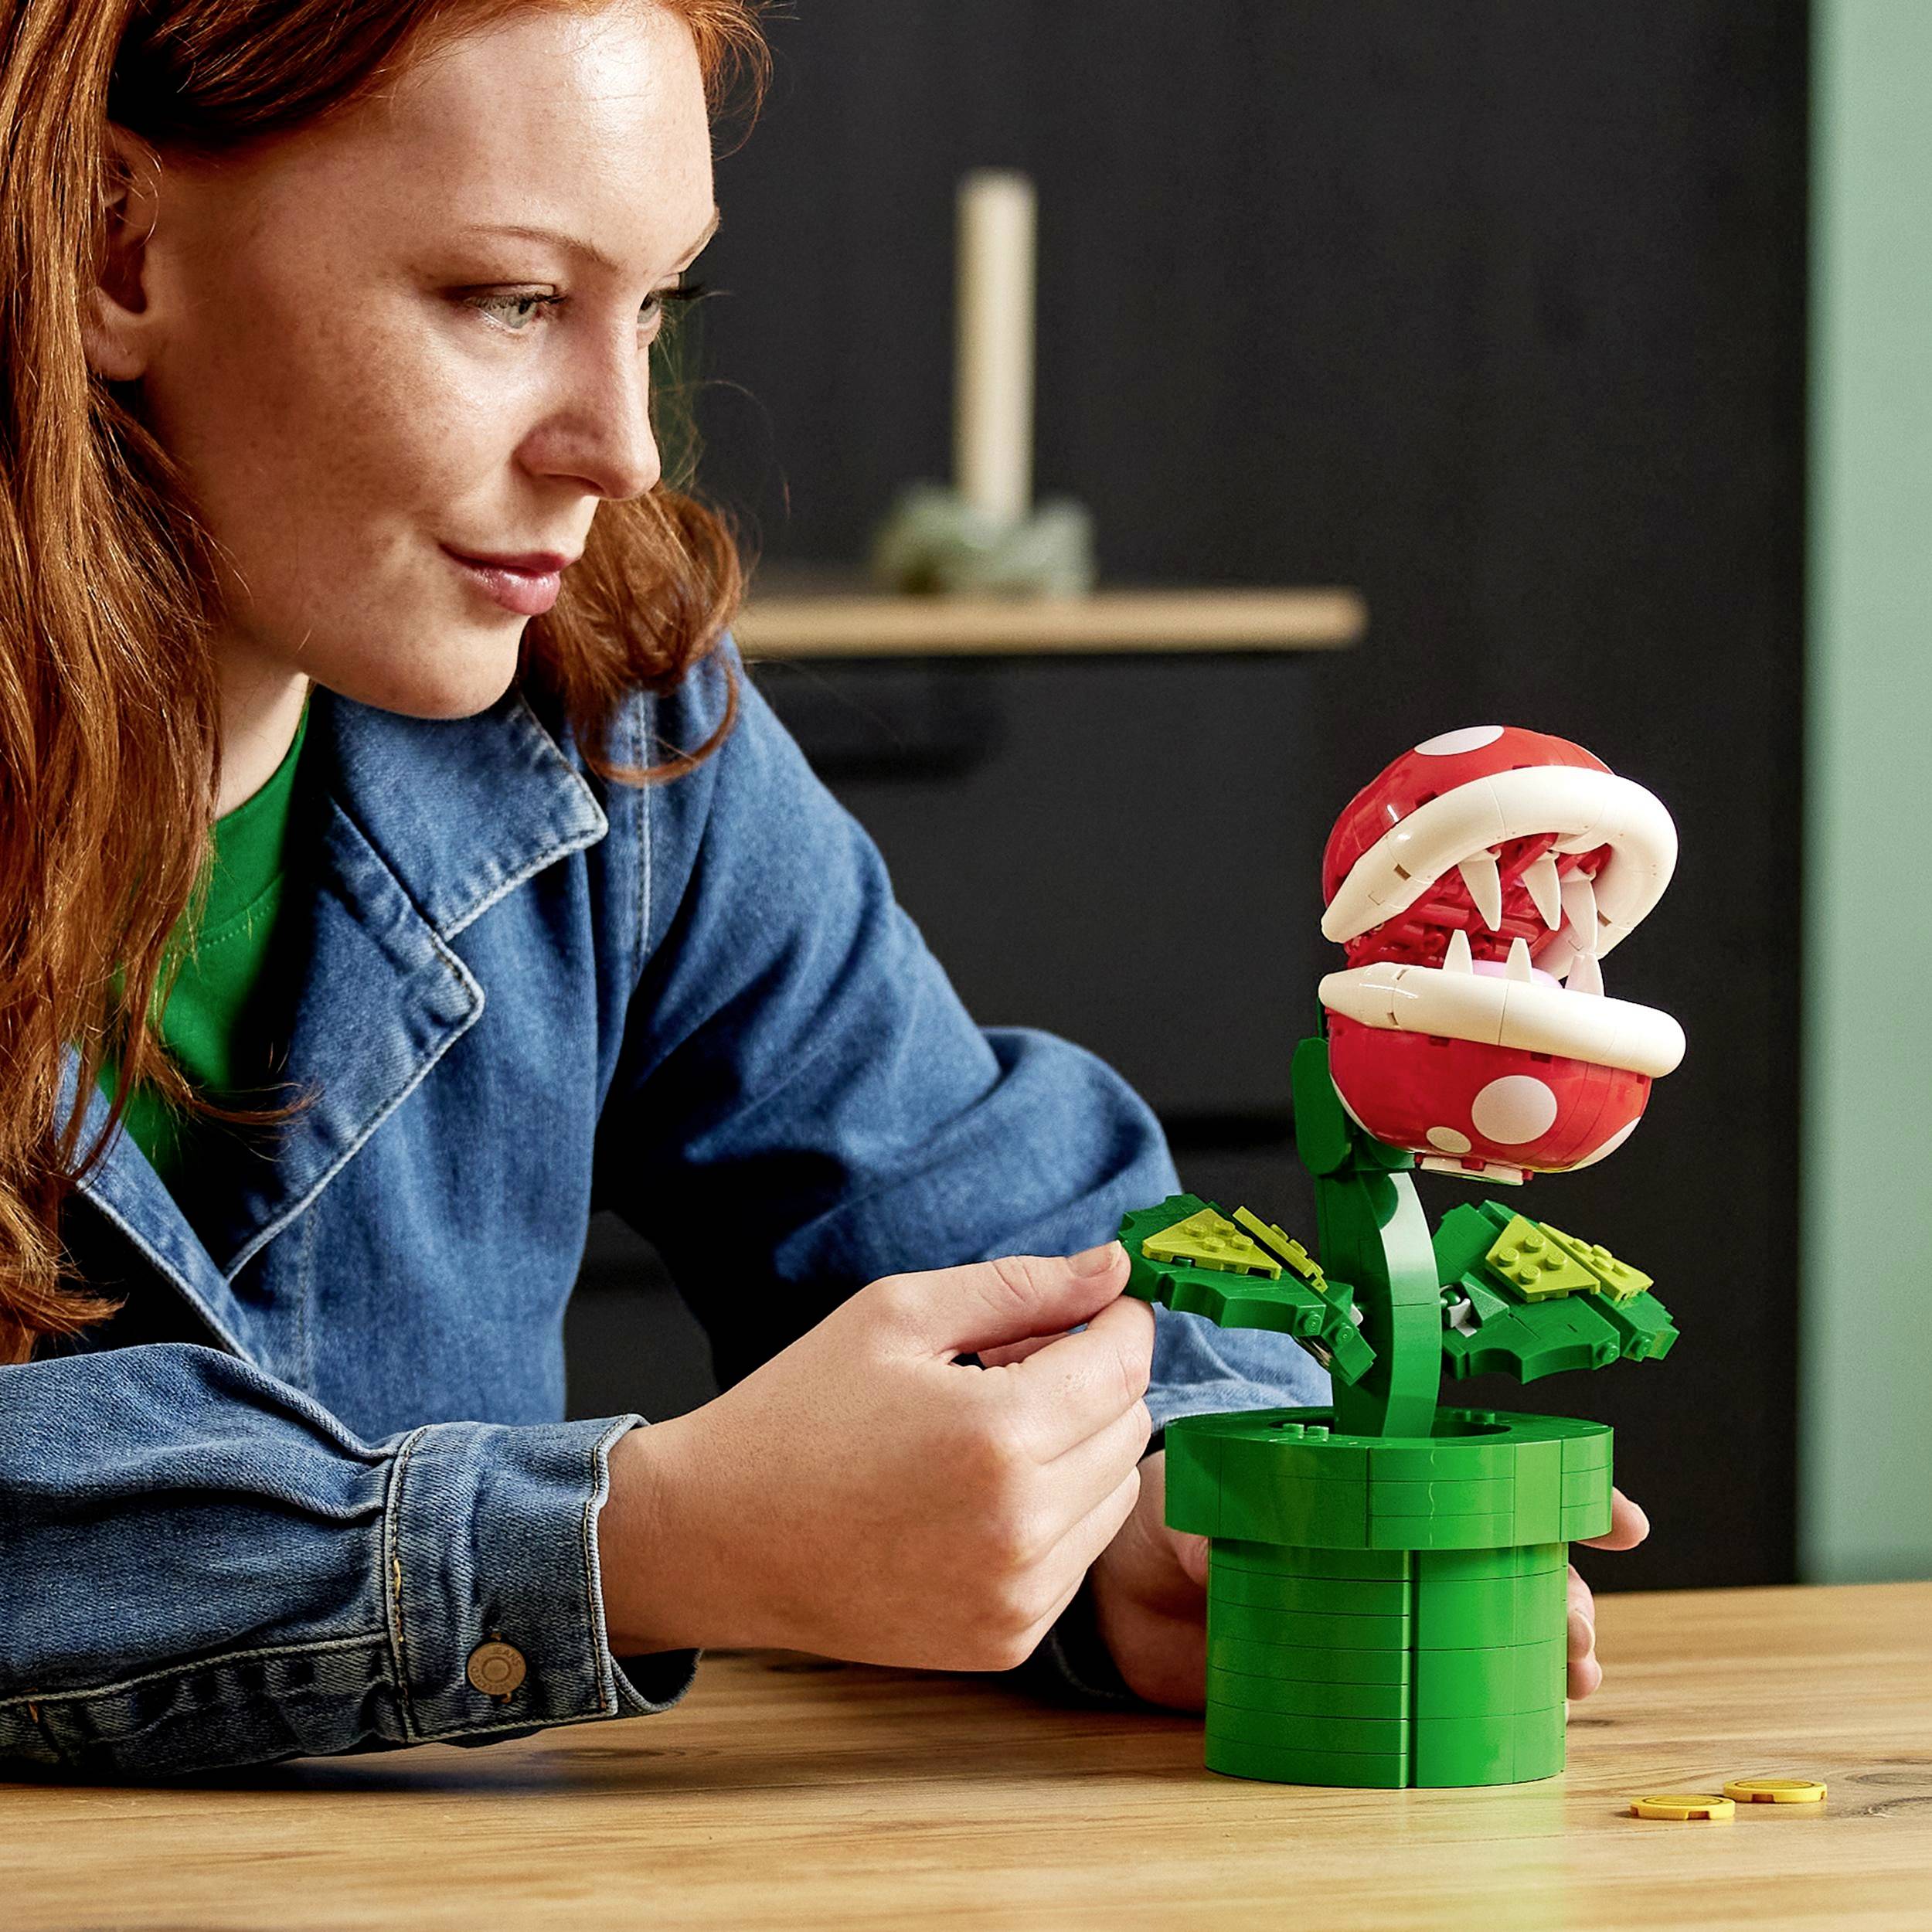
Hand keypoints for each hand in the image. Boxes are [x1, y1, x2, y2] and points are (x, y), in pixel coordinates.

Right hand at [597, 1241, 1153, 1671]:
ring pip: (1114, 1494)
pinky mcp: (1007, 1640)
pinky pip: (1077, 1556)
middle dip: (1092, 1380)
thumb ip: (1022, 1286)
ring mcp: (1018, 1595)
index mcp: (999, 1434)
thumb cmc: (799, 1412)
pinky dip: (1052, 1514)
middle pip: (1130, 1427)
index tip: (1093, 1307)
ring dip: (1078, 1449)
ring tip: (991, 1426)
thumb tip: (1116, 1267)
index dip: (1119, 1321)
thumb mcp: (900, 1315)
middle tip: (1016, 1360)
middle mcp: (1023, 1526)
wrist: (719, 1535)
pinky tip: (976, 1492)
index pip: (1126, 1364)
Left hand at [1085, 1463, 1651, 1709]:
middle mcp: (1392, 1538)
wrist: (1126, 1591)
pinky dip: (1489, 1702)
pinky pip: (1439, 1687)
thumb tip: (1204, 1552)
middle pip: (1507, 1555)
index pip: (1478, 1467)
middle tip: (1583, 1623)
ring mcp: (1383, 1605)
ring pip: (1492, 1621)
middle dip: (1566, 1587)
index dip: (1559, 1486)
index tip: (1621, 1520)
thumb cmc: (1168, 1513)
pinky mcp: (1361, 1671)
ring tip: (1575, 1675)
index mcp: (1366, 1475)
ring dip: (1547, 1644)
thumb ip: (1197, 1524)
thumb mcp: (1180, 1501)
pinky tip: (1527, 1722)